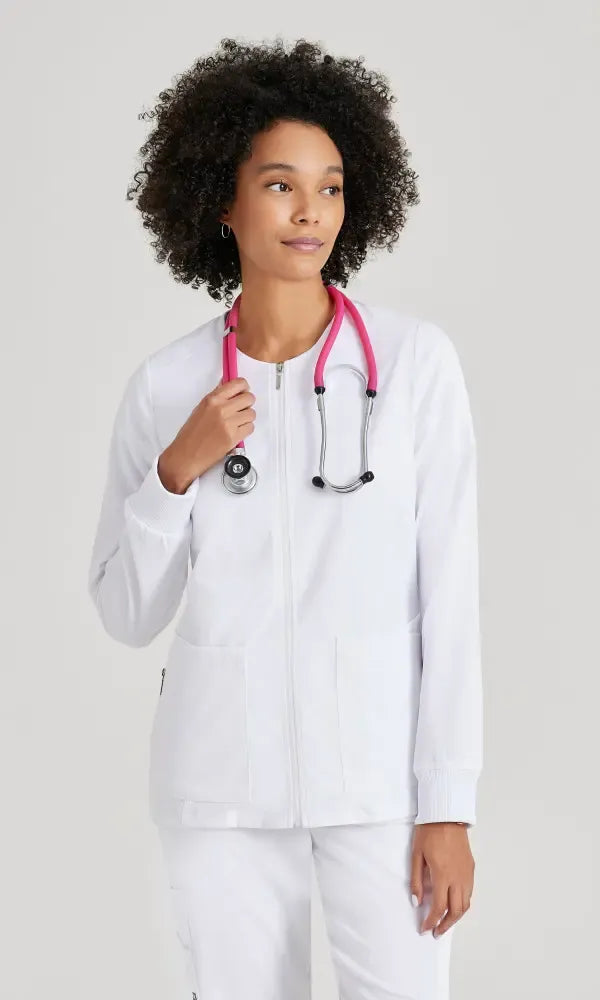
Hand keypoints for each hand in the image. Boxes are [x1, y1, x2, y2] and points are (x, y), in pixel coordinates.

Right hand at [159, 377, 255, 490]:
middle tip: (241, 408)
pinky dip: (246, 429)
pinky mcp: (234, 437)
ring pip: (252, 413)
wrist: (187, 455)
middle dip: (247, 403)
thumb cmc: (190, 434)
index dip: (244, 388)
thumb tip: (228, 388)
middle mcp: (222, 409)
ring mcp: (229, 423)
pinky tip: (236, 431)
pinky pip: (250, 427)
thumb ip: (217, 398)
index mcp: (212, 399)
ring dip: (247, 417)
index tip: (243, 391)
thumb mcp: (201, 409)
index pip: (238, 384)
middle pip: (249, 398)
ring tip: (236, 422)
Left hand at [410, 822, 474, 936]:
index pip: (439, 907)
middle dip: (446, 925)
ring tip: (445, 922)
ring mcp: (467, 874)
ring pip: (466, 904)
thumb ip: (416, 881)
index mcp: (443, 876)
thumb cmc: (428, 833)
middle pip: (456, 911)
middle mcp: (458, 878)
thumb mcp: (416, 856)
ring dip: (456, 917)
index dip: (431, 922)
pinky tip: (453, 904)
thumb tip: (416, 903)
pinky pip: (469, 893)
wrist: (447, 815)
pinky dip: (462, 904)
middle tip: (436, 932)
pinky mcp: (471, 868)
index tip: (424, 929)